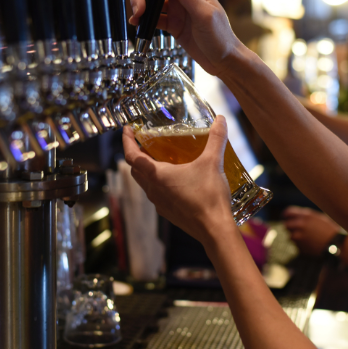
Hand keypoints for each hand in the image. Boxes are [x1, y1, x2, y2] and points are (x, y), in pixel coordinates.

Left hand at [122, 116, 235, 245]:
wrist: (214, 230)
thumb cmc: (208, 196)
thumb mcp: (213, 162)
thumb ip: (216, 139)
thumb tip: (221, 119)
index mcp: (157, 176)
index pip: (131, 156)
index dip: (127, 141)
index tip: (127, 130)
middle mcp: (153, 190)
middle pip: (135, 170)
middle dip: (136, 155)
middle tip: (144, 143)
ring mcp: (159, 204)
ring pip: (145, 183)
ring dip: (146, 170)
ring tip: (159, 159)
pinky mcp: (168, 213)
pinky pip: (156, 194)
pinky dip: (158, 183)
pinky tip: (175, 180)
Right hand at [128, 0, 243, 77]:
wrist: (224, 61)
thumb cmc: (221, 38)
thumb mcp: (205, 15)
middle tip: (138, 9)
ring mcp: (178, 11)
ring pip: (154, 2)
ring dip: (142, 7)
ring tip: (136, 18)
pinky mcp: (174, 25)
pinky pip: (156, 18)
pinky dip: (145, 20)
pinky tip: (138, 25)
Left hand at [283, 207, 340, 255]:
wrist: (336, 244)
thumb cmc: (329, 229)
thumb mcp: (318, 217)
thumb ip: (305, 216)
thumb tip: (293, 215)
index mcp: (305, 216)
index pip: (288, 213)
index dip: (287, 215)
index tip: (286, 217)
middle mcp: (300, 225)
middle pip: (286, 225)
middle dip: (290, 227)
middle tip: (297, 229)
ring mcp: (299, 237)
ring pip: (291, 236)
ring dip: (296, 237)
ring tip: (308, 238)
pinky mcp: (300, 247)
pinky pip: (297, 245)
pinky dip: (301, 245)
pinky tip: (311, 244)